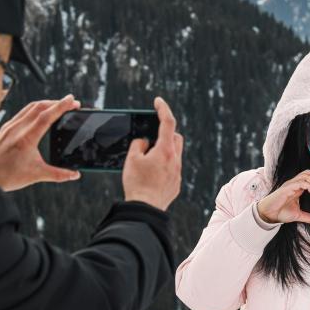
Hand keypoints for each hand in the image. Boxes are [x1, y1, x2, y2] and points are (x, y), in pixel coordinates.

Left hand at [0, 94, 82, 190]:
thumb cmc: (8, 175)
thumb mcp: (37, 175)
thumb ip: (58, 174)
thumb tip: (74, 175)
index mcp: (27, 138)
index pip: (47, 116)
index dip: (61, 106)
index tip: (72, 100)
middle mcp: (17, 128)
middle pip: (40, 106)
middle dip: (57, 102)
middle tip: (71, 103)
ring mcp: (10, 127)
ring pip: (30, 107)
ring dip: (46, 103)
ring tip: (58, 105)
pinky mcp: (5, 128)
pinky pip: (23, 112)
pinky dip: (35, 109)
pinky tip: (40, 114)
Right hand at [122, 96, 182, 210]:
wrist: (145, 209)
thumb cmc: (137, 183)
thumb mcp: (132, 159)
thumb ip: (139, 145)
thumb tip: (145, 142)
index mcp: (166, 150)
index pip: (167, 122)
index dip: (163, 109)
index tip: (158, 101)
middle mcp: (176, 160)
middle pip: (175, 138)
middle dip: (165, 133)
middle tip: (151, 137)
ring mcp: (178, 172)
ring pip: (175, 154)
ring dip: (164, 150)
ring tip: (148, 157)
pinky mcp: (176, 183)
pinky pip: (172, 168)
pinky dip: (163, 165)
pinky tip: (151, 173)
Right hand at [257, 170, 309, 225]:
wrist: (269, 215)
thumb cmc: (281, 213)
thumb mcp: (298, 215)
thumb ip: (308, 217)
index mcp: (297, 188)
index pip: (309, 177)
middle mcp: (294, 184)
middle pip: (308, 173)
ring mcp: (290, 184)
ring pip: (305, 175)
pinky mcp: (287, 187)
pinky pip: (300, 182)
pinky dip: (309, 185)